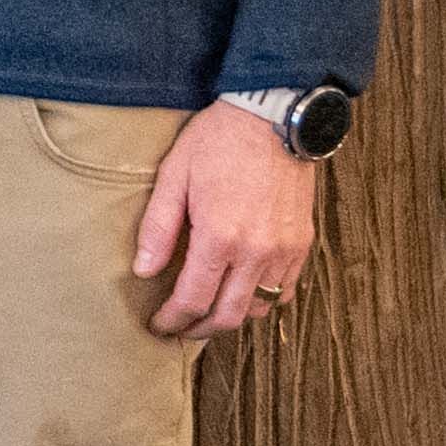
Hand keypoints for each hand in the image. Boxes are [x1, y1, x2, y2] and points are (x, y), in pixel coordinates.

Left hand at [138, 105, 316, 336]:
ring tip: (209, 309)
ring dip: (231, 315)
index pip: (193, 300)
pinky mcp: (302, 242)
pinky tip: (243, 290)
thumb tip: (143, 270)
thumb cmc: (218, 141)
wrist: (273, 116)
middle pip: (227, 316)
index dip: (172, 320)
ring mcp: (284, 250)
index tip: (158, 325)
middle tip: (180, 327)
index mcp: (220, 238)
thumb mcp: (174, 176)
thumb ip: (158, 228)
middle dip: (199, 329)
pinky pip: (285, 289)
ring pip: (258, 307)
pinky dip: (262, 298)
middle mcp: (256, 252)